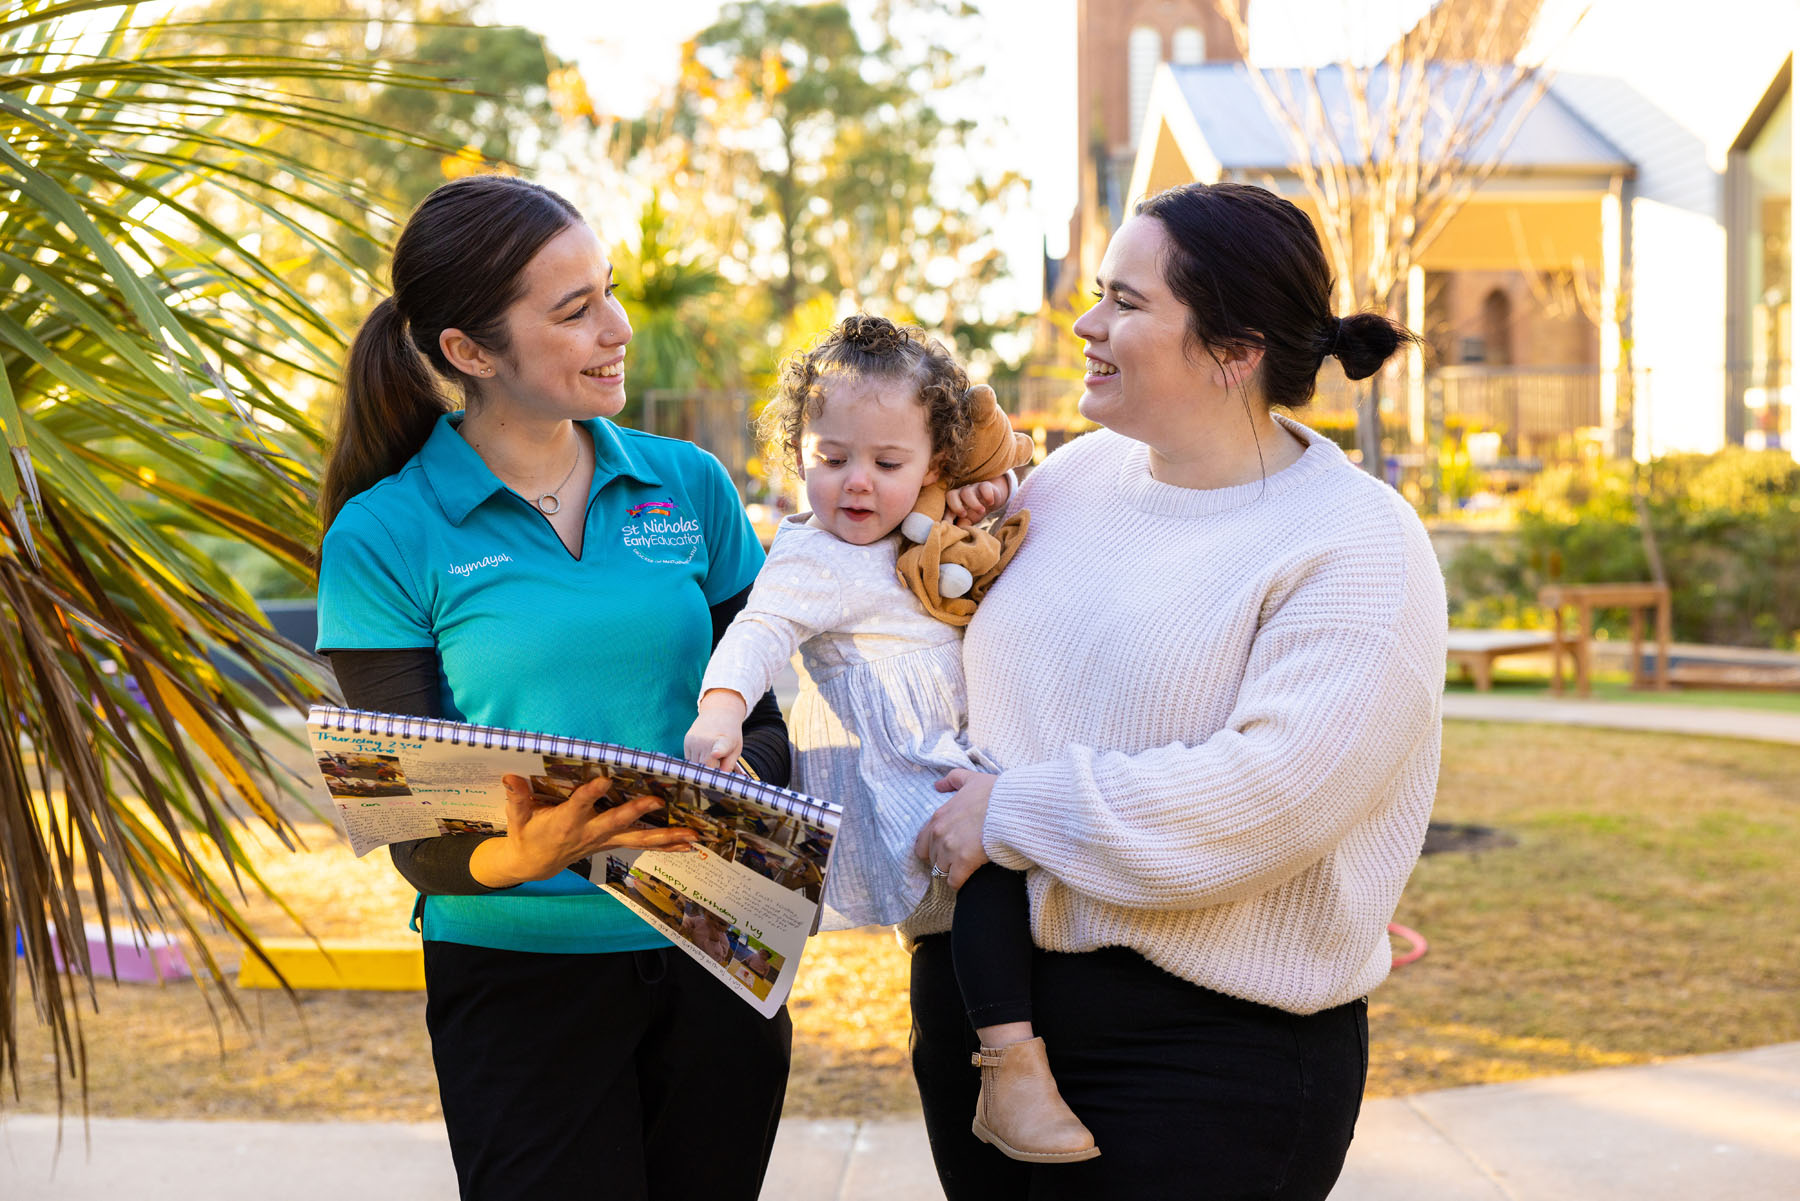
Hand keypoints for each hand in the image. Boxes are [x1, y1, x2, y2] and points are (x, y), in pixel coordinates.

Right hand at [470, 773, 696, 887]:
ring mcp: (604, 840)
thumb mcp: (517, 818)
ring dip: (666, 838)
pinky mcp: (613, 843)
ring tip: (692, 836)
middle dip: (636, 813)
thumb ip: (518, 798)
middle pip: (616, 823)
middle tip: (656, 802)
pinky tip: (689, 846)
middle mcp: (589, 833)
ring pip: (638, 840)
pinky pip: (643, 846)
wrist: (534, 865)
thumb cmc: (526, 835)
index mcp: (565, 822)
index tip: (605, 780)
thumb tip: (510, 776)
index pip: (579, 805)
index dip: (591, 794)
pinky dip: (666, 846)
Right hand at [685, 690, 747, 770]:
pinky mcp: (687, 741)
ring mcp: (695, 741)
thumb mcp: (736, 748)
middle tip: (719, 768)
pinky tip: (704, 752)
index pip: (721, 747)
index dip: (719, 751)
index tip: (715, 753)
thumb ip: (729, 765)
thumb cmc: (730, 734)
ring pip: (695, 766)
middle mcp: (707, 740)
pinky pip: (690, 760)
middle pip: (705, 767)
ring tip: (712, 755)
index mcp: (725, 741)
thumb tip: (718, 779)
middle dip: (711, 772)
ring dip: (703, 767)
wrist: (719, 712)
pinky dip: (696, 762)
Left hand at [913, 768, 995, 887]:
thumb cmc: (994, 793)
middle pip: (932, 860)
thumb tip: (938, 785)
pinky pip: (954, 881)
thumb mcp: (971, 779)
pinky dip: (960, 882)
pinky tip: (970, 877)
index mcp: (938, 817)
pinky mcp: (964, 862)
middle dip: (944, 861)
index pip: (922, 844)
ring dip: (953, 871)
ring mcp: (950, 849)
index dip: (934, 850)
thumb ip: (952, 779)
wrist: (1013, 806)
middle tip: (960, 859)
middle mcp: (939, 834)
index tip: (948, 850)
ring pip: (942, 871)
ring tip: (967, 868)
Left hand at [944, 475, 1011, 527]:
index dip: (946, 518)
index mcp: (954, 503)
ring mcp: (972, 489)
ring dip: (973, 503)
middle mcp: (960, 495)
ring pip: (967, 492)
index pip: (946, 508)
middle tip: (964, 515)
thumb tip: (953, 536)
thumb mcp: (968, 521)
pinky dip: (987, 495)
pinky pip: (983, 486)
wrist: (991, 501)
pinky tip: (990, 503)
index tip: (950, 528)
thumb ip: (960, 526)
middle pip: (951, 495)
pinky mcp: (985, 486)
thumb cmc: (975, 512)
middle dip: (956, 506)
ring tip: (981, 511)